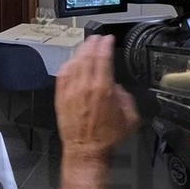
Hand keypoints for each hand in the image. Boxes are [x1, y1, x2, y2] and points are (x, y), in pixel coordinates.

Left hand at [55, 35, 139, 157]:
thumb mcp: (129, 117)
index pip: (103, 57)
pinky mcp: (60, 97)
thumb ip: (126, 98)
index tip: (107, 38)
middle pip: (87, 55)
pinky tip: (72, 62)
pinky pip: (62, 75)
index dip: (105, 44)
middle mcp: (85, 86)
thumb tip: (118, 89)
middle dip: (92, 43)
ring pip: (74, 62)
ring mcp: (70, 91)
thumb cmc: (106, 137)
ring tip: (86, 46)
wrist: (86, 150)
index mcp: (103, 88)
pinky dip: (68, 65)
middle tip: (96, 38)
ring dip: (80, 51)